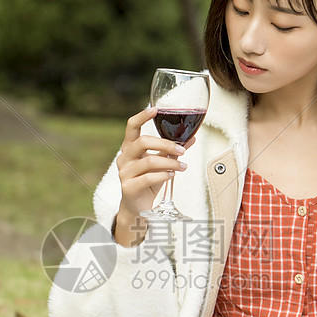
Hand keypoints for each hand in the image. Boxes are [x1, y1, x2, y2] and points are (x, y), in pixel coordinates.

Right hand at [113, 108, 191, 244]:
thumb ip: (173, 150)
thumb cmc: (149, 181)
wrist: (138, 207)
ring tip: (182, 166)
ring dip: (169, 162)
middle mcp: (124, 158)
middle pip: (143, 142)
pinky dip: (164, 175)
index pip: (131, 127)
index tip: (155, 109)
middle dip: (165, 144)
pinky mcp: (128, 187)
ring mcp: (124, 172)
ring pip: (149, 161)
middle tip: (182, 150)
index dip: (141, 117)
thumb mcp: (162, 163)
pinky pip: (148, 177)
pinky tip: (172, 175)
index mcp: (130, 148)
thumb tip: (191, 138)